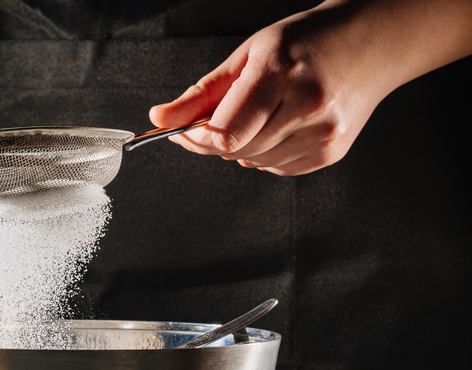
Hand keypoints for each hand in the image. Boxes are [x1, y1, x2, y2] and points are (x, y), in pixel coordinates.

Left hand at [149, 0, 471, 175]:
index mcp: (281, 74)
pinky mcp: (331, 152)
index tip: (183, 130)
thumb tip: (159, 121)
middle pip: (236, 151)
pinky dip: (266, 153)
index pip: (224, 133)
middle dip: (216, 141)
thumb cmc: (305, 43)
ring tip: (260, 113)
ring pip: (254, 163)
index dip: (196, 138)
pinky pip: (277, 168)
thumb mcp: (247, 55)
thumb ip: (201, 94)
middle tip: (220, 116)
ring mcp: (324, 133)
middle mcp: (308, 106)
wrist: (370, 44)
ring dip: (242, 147)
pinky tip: (280, 125)